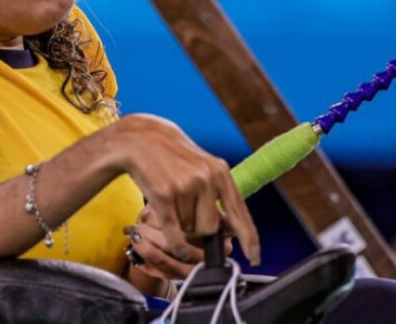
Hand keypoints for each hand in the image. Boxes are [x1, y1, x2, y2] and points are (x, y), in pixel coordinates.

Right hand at [107, 114, 259, 267]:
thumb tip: (232, 232)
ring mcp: (184, 185)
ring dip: (181, 226)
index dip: (249, 238)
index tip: (254, 257)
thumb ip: (219, 198)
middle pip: (211, 229)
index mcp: (220, 172)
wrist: (141, 138)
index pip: (239, 212)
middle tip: (186, 213)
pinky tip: (176, 243)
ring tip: (172, 204)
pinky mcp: (163, 194)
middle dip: (199, 230)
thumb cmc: (175, 158)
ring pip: (189, 229)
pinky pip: (174, 232)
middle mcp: (206, 178)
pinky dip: (176, 243)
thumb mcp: (204, 169)